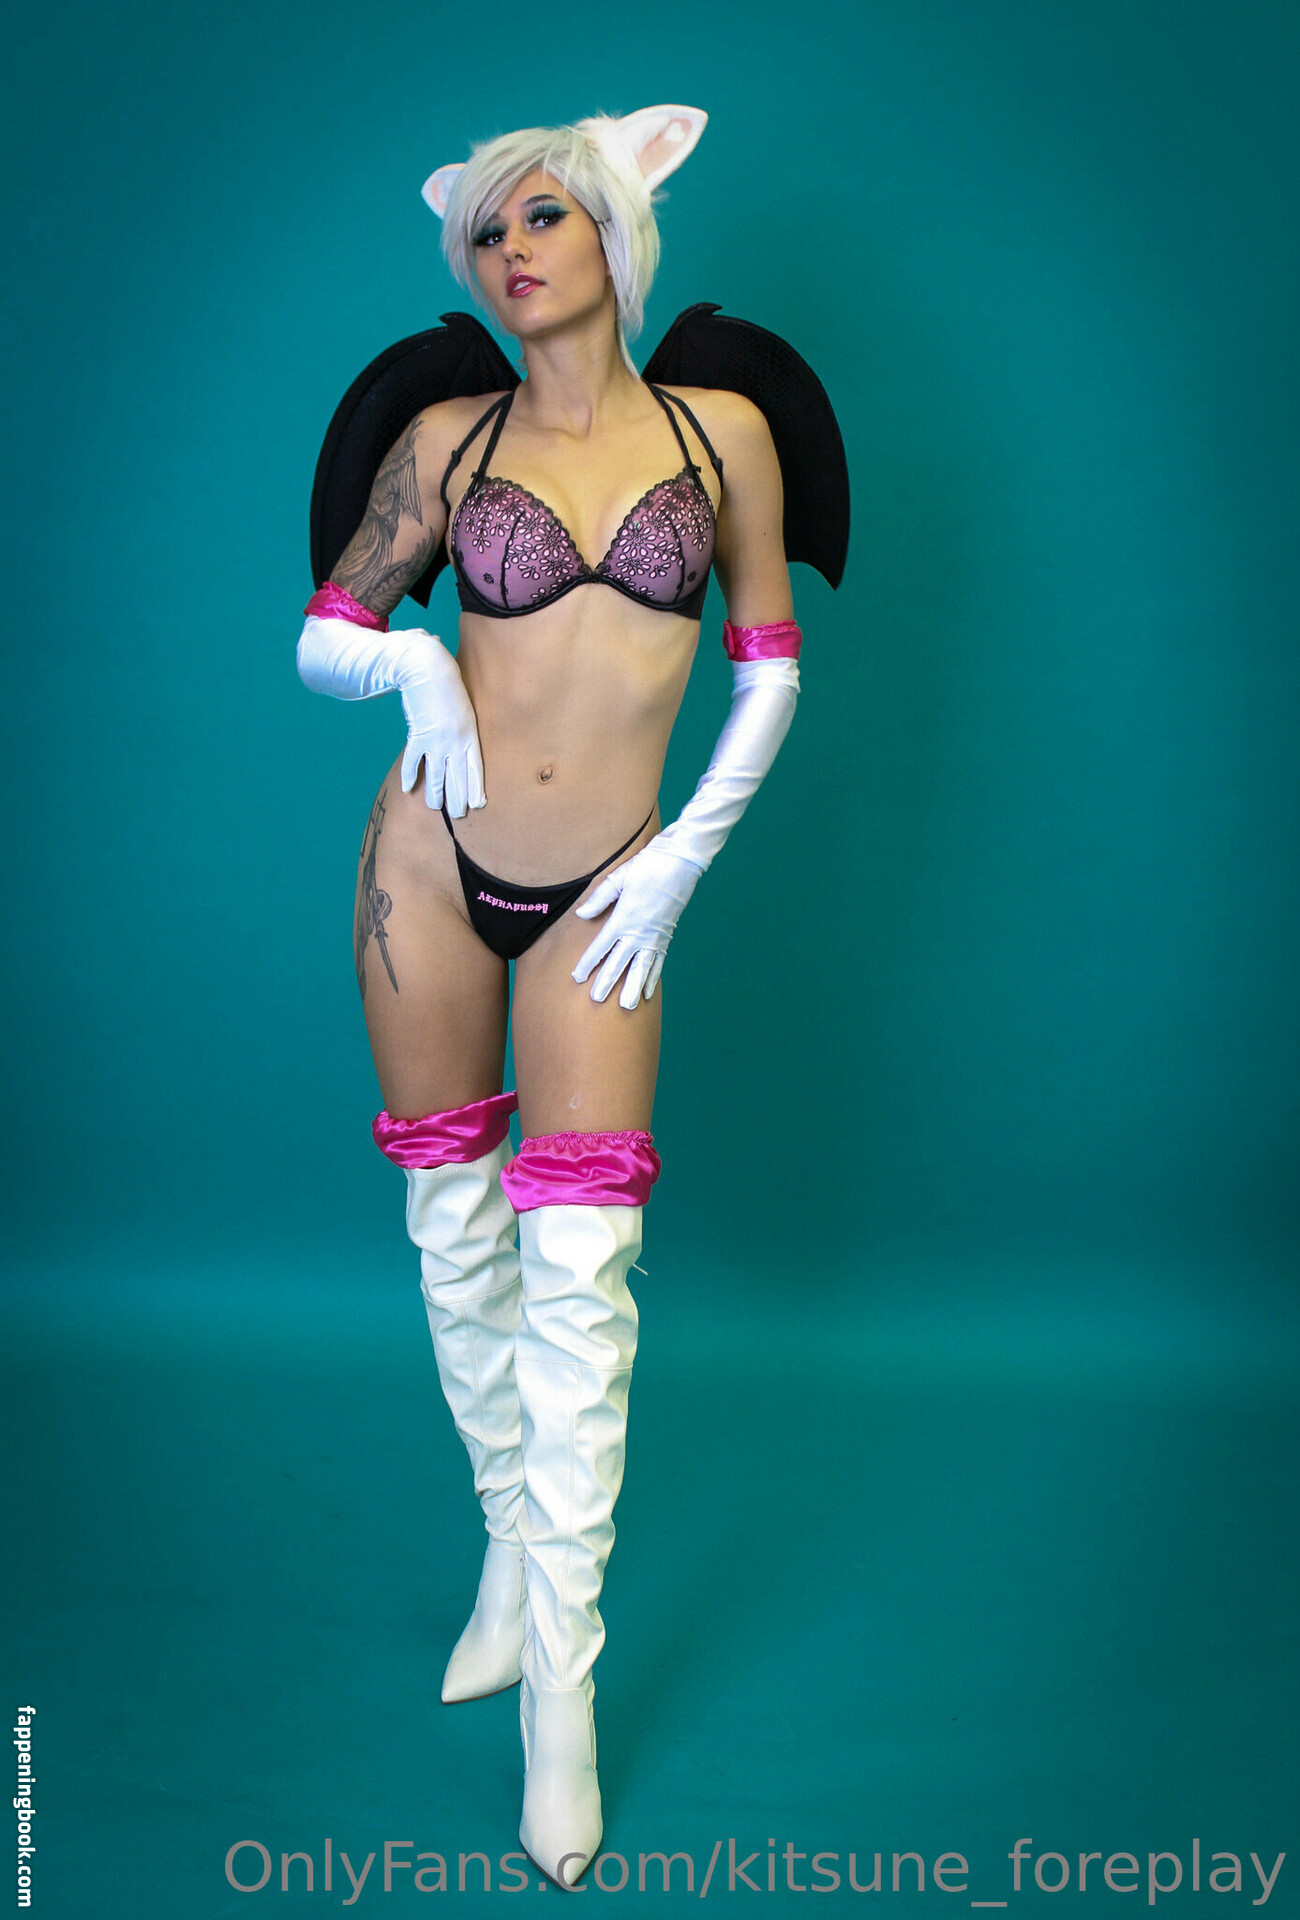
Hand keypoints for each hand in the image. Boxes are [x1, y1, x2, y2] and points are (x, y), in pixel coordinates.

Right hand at [394, 630, 486, 817]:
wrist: (428, 669)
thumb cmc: (448, 684)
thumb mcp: (465, 706)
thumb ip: (464, 725)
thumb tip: (464, 738)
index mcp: (470, 734)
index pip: (475, 768)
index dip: (476, 788)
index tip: (477, 804)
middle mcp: (455, 741)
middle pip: (457, 777)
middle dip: (458, 798)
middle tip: (458, 814)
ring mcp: (436, 740)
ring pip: (436, 775)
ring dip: (436, 795)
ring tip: (436, 808)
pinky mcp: (417, 736)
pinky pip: (413, 762)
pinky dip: (409, 776)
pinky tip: (408, 789)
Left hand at [572, 839, 703, 1009]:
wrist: (682, 862)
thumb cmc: (649, 865)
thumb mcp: (619, 877)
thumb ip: (600, 898)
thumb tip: (581, 914)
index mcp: (624, 918)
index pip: (601, 947)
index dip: (588, 963)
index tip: (577, 977)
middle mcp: (639, 933)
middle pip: (619, 963)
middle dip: (607, 982)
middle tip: (596, 999)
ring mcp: (654, 937)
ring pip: (641, 969)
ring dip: (633, 988)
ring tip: (628, 1006)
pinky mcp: (666, 937)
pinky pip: (658, 963)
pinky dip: (652, 979)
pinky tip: (648, 993)